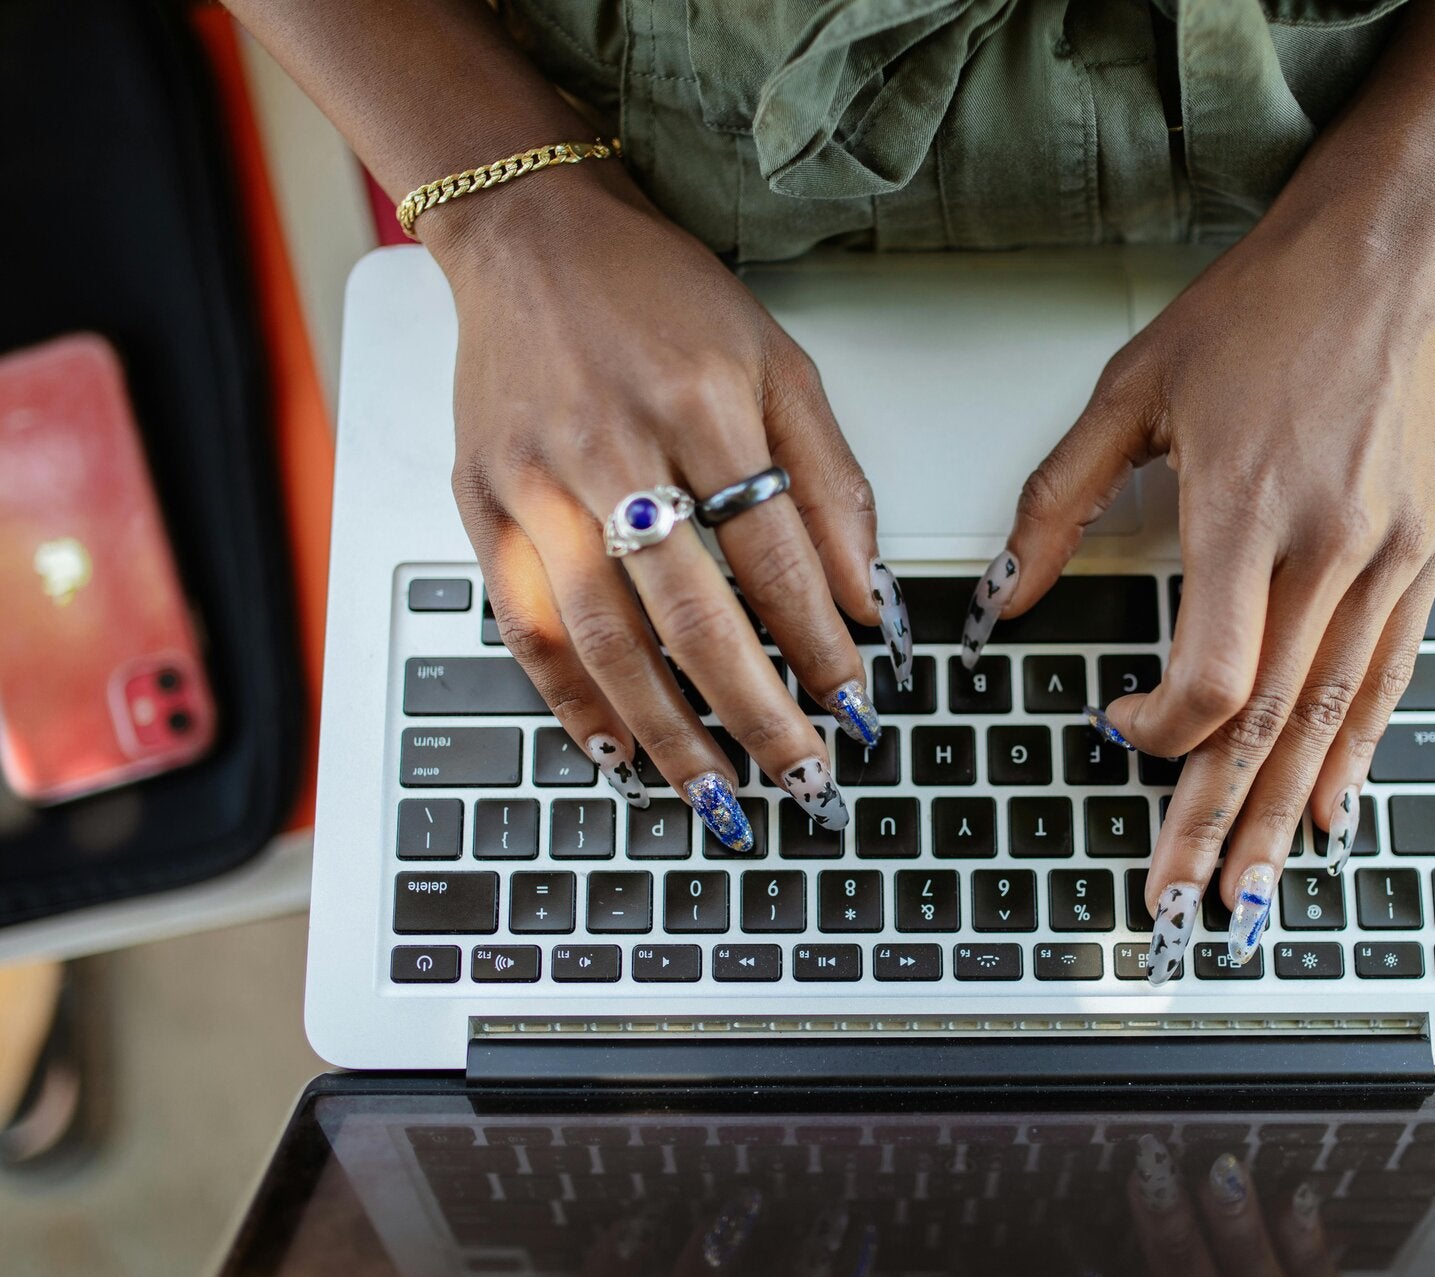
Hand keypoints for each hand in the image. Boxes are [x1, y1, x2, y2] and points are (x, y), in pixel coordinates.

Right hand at [433, 170, 912, 849]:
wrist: (531, 237)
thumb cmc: (662, 298)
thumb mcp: (777, 362)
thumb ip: (828, 482)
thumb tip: (865, 598)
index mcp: (702, 404)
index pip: (775, 555)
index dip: (818, 641)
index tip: (854, 702)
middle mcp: (615, 448)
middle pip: (693, 615)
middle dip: (756, 712)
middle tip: (800, 777)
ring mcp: (537, 483)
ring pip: (607, 639)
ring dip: (668, 731)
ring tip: (716, 794)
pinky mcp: (483, 505)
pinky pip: (527, 627)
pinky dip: (570, 700)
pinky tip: (614, 750)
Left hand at [965, 199, 1434, 976]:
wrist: (1400, 248)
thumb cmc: (1270, 305)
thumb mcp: (1137, 387)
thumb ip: (1060, 497)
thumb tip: (1008, 590)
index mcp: (1246, 510)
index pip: (1212, 676)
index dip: (1159, 729)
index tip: (1118, 732)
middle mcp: (1326, 548)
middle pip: (1268, 722)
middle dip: (1214, 821)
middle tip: (1183, 903)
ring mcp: (1387, 556)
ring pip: (1331, 717)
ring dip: (1283, 813)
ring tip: (1253, 891)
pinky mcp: (1426, 552)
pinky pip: (1390, 677)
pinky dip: (1356, 753)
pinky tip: (1330, 810)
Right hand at [1128, 1139, 1335, 1276]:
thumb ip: (1150, 1273)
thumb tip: (1096, 1265)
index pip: (1164, 1272)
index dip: (1152, 1231)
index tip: (1133, 1181)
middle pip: (1192, 1272)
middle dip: (1174, 1223)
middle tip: (1156, 1168)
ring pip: (1254, 1269)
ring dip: (1237, 1222)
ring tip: (1224, 1170)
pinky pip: (1316, 1274)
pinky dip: (1304, 1240)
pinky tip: (1296, 1195)